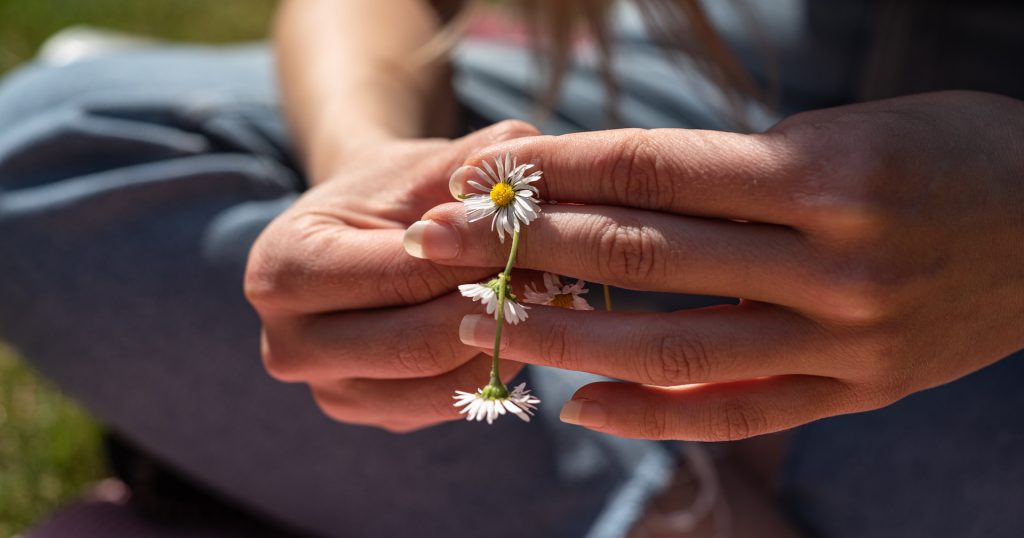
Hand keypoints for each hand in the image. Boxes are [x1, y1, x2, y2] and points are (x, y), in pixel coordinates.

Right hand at [245, 120, 539, 432]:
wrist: (365, 232)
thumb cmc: (393, 190)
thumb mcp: (424, 163)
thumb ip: (474, 164)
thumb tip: (520, 196)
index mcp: (281, 270)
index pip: (399, 277)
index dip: (475, 257)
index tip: (536, 238)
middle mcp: (288, 345)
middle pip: (417, 344)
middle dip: (493, 307)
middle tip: (552, 274)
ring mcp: (329, 392)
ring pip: (439, 383)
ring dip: (502, 342)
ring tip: (543, 297)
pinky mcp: (375, 416)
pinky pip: (448, 403)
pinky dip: (493, 366)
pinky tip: (519, 327)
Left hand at [407, 91, 1023, 439]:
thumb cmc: (950, 155)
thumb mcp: (852, 132)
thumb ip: (742, 172)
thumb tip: (618, 194)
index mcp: (824, 173)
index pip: (653, 170)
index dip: (555, 174)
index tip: (477, 176)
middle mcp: (832, 259)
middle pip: (643, 253)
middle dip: (526, 247)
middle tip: (436, 243)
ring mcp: (848, 338)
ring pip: (677, 344)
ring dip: (567, 336)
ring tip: (485, 325)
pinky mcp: (863, 393)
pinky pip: (742, 414)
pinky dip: (655, 416)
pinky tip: (581, 405)